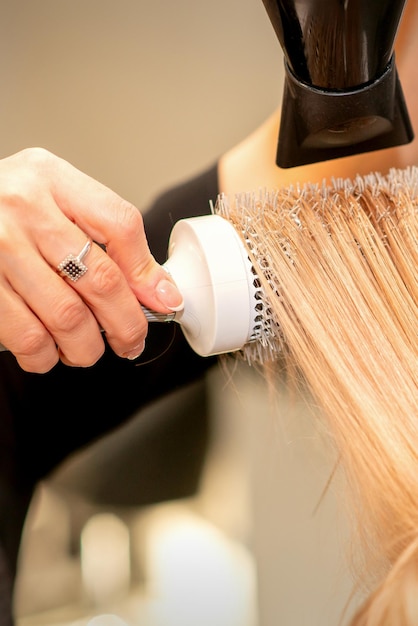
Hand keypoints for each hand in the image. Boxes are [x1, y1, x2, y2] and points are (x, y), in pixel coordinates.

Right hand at [0, 148, 182, 372]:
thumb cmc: (7, 207)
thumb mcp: (55, 198)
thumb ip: (104, 234)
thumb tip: (158, 290)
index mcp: (52, 179)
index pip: (120, 223)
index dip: (147, 273)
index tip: (164, 302)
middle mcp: (24, 208)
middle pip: (101, 279)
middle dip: (126, 324)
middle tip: (130, 341)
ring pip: (67, 317)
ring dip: (87, 347)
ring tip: (87, 349)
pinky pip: (28, 338)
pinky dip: (47, 356)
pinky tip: (50, 350)